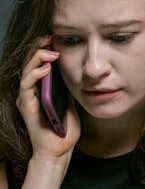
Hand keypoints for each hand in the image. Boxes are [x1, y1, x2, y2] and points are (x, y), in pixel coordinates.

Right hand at [16, 36, 80, 168]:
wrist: (60, 150)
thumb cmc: (64, 129)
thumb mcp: (70, 102)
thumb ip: (67, 88)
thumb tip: (73, 72)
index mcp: (42, 88)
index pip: (40, 63)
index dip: (45, 49)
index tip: (55, 38)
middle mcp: (33, 90)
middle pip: (31, 62)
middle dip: (39, 47)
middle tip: (50, 37)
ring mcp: (28, 98)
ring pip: (27, 70)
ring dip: (37, 57)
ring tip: (51, 51)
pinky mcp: (27, 106)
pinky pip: (27, 86)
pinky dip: (35, 74)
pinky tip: (46, 68)